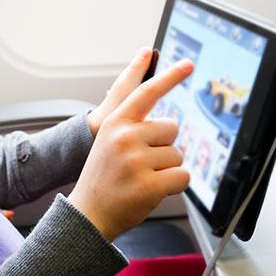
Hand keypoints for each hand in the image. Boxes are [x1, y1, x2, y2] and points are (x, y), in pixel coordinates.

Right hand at [69, 58, 192, 241]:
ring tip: (141, 177)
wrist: (88, 212)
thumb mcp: (109, 140)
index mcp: (115, 122)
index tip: (187, 64)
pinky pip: (182, 177)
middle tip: (141, 162)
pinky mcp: (149, 185)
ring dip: (166, 168)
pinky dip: (174, 185)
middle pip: (171, 128)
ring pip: (178, 155)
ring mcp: (136, 161)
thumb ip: (133, 125)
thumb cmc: (104, 175)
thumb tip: (166, 119)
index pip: (147, 92)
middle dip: (164, 145)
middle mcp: (125, 137)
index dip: (169, 76)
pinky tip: (152, 190)